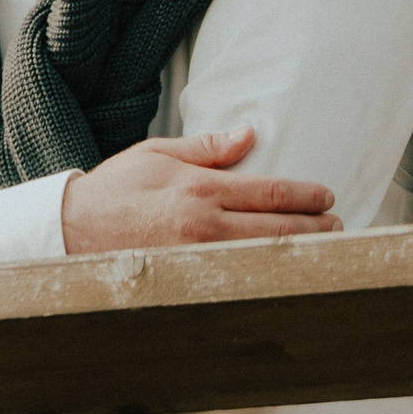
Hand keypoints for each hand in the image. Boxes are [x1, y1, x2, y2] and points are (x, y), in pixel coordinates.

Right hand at [60, 126, 339, 253]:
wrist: (73, 228)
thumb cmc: (115, 188)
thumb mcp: (157, 153)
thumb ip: (207, 147)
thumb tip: (249, 135)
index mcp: (199, 188)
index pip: (268, 192)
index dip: (305, 196)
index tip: (327, 196)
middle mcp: (203, 225)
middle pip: (276, 228)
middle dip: (315, 227)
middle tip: (339, 225)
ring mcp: (197, 257)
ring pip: (265, 256)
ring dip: (300, 253)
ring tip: (324, 248)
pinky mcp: (189, 279)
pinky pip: (239, 278)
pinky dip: (268, 275)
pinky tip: (285, 273)